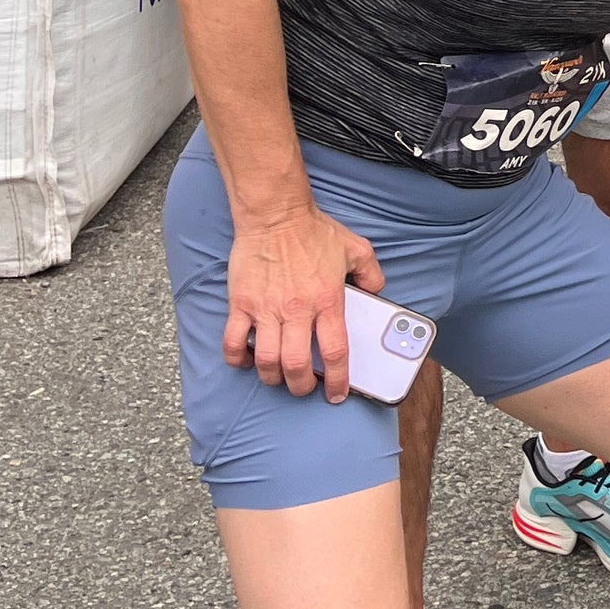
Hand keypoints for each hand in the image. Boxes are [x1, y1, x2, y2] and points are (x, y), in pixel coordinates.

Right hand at [224, 206, 383, 399]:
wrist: (275, 214)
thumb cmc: (313, 231)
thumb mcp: (356, 248)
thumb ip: (372, 273)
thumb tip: (377, 292)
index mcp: (328, 300)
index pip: (336, 352)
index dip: (337, 380)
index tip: (335, 394)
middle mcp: (297, 310)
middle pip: (297, 366)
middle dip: (301, 387)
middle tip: (304, 387)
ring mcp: (266, 308)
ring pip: (266, 360)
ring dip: (272, 377)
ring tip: (278, 377)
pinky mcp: (241, 303)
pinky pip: (233, 341)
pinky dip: (237, 358)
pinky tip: (245, 360)